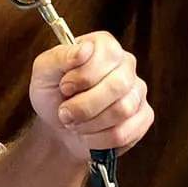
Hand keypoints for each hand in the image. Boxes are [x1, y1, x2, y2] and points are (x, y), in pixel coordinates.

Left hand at [28, 32, 153, 159]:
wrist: (57, 129)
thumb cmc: (52, 95)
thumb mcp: (44, 72)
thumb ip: (60, 57)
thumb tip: (84, 50)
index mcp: (105, 46)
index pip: (107, 55)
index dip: (82, 76)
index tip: (64, 87)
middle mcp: (126, 65)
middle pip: (117, 85)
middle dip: (84, 106)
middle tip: (65, 113)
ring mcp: (138, 91)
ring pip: (122, 111)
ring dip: (90, 124)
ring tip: (76, 123)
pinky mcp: (143, 117)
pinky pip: (125, 132)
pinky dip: (99, 140)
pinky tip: (90, 134)